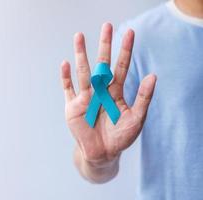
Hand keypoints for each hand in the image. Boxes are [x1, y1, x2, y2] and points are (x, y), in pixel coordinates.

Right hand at [60, 23, 156, 166]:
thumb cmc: (120, 137)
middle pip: (102, 64)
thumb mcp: (136, 118)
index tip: (130, 33)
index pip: (122, 67)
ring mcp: (85, 97)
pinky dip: (66, 77)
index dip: (126, 51)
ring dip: (81, 55)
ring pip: (84, 72)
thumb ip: (144, 98)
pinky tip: (65, 64)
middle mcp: (100, 90)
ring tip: (79, 36)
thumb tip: (153, 75)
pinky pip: (68, 89)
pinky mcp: (72, 106)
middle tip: (106, 26)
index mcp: (115, 92)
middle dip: (105, 46)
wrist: (102, 153)